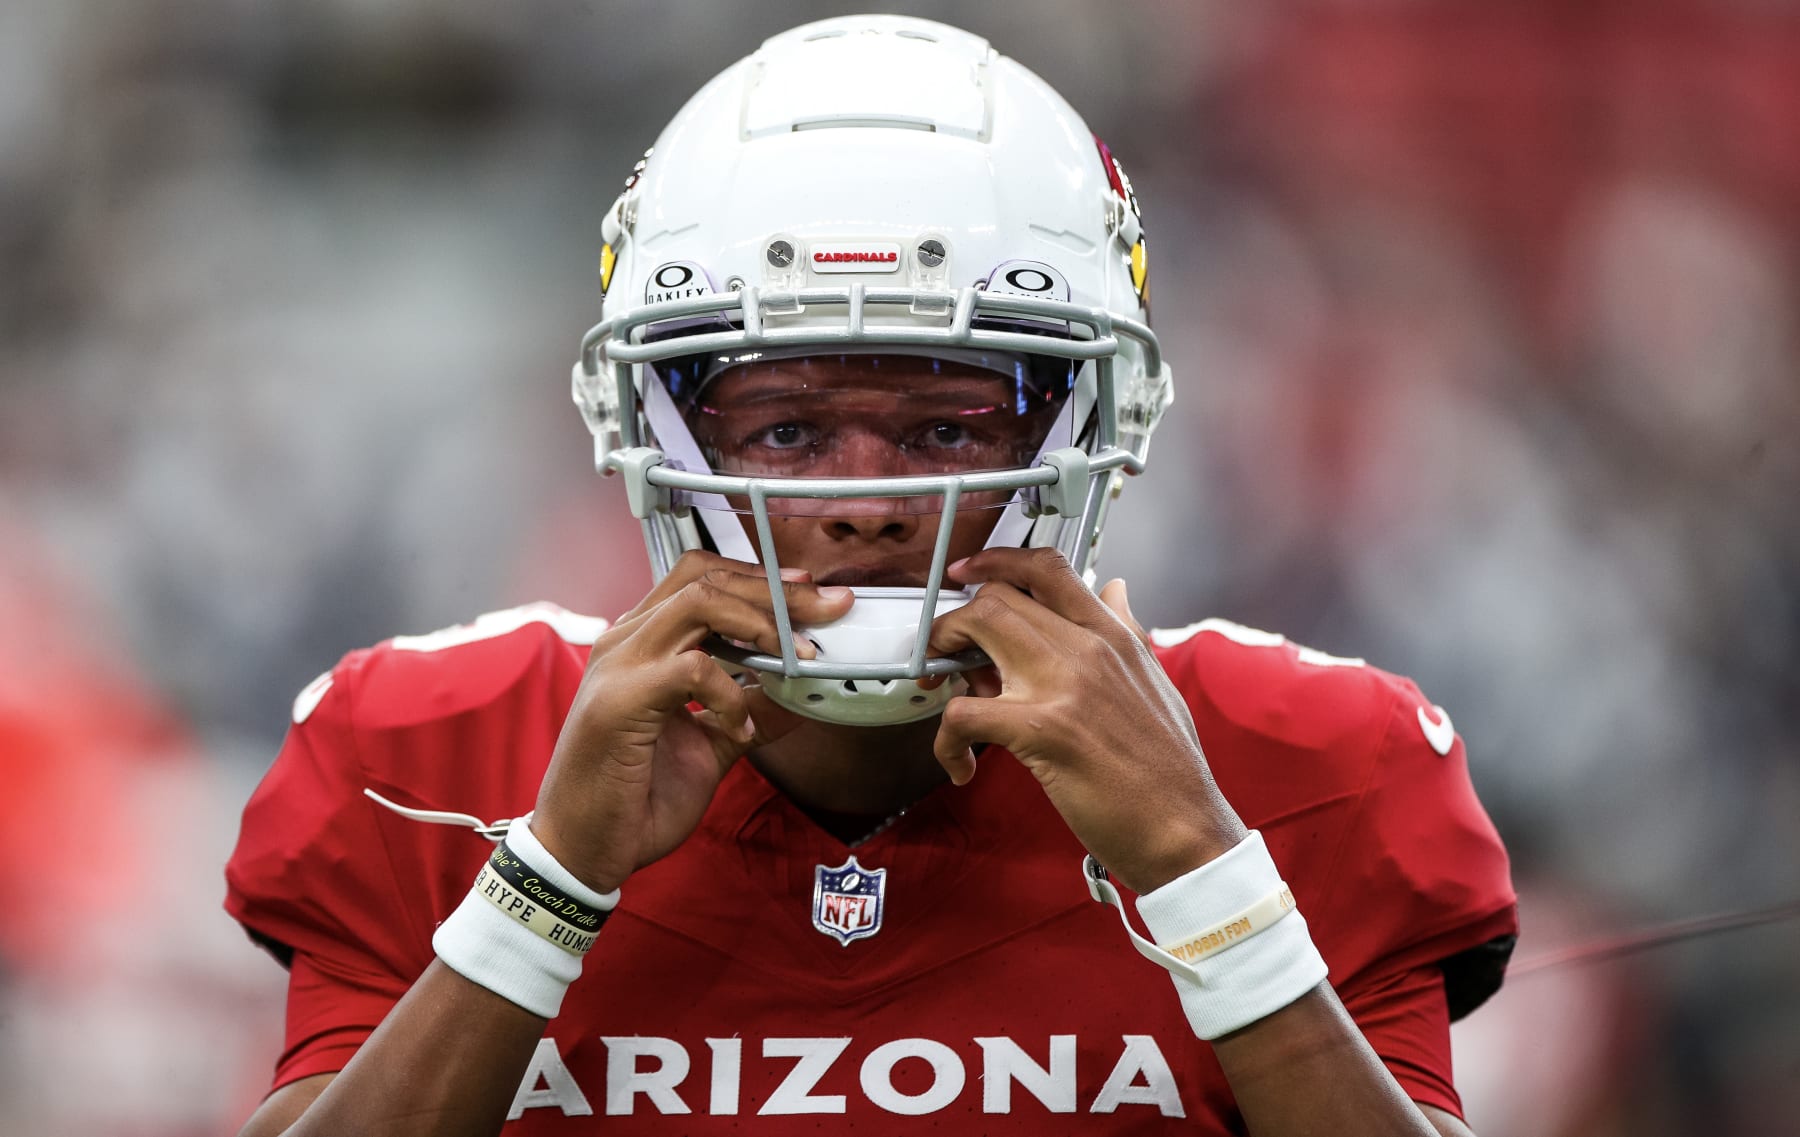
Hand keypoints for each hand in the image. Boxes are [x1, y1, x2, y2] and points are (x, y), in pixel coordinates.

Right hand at [531, 551, 849, 892]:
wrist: (583, 852)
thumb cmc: (634, 800)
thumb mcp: (709, 749)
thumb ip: (748, 716)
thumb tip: (801, 696)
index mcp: (641, 645)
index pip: (700, 579)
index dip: (758, 578)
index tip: (809, 591)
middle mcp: (626, 643)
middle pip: (706, 578)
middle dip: (776, 589)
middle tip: (828, 608)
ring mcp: (619, 667)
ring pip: (699, 603)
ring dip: (762, 624)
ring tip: (798, 656)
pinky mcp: (620, 701)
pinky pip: (694, 669)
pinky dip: (732, 693)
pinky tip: (741, 725)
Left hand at [926, 548, 1246, 892]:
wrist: (1186, 831)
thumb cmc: (1169, 769)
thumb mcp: (1156, 681)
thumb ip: (1128, 631)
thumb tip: (1115, 589)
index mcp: (1113, 635)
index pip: (1048, 569)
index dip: (995, 561)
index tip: (966, 572)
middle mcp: (1089, 649)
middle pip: (999, 597)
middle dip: (958, 620)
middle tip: (950, 653)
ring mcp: (1065, 686)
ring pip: (977, 631)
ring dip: (943, 659)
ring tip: (950, 696)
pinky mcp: (1042, 732)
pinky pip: (964, 713)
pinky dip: (947, 741)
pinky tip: (961, 765)